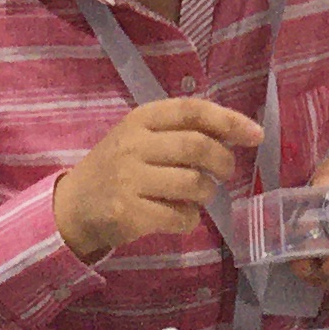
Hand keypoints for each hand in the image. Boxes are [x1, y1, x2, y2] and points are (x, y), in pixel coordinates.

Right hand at [51, 95, 263, 260]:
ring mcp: (129, 179)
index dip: (229, 120)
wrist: (73, 206)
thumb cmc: (118, 167)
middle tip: (226, 172)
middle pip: (197, 146)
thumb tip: (238, 131)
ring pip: (193, 184)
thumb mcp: (140, 138)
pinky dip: (190, 219)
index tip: (256, 134)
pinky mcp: (129, 213)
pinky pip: (179, 216)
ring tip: (199, 195)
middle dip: (223, 160)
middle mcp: (133, 144)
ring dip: (207, 193)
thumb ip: (180, 131)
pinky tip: (180, 216)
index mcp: (140, 119)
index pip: (192, 110)